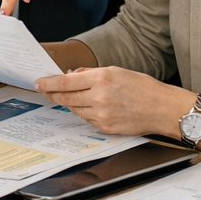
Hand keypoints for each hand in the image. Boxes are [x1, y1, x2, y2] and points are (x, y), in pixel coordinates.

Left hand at [35, 65, 189, 135]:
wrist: (162, 108)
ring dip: (70, 103)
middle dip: (53, 94)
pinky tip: (92, 107)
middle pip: (65, 97)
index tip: (38, 82)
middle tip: (46, 91)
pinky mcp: (105, 128)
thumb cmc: (143, 87)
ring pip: (75, 109)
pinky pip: (87, 120)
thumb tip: (73, 75)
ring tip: (73, 97)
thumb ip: (93, 73)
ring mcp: (101, 115)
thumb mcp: (117, 71)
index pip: (65, 81)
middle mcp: (99, 97)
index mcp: (102, 78)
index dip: (48, 82)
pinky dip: (85, 112)